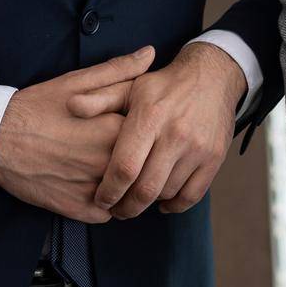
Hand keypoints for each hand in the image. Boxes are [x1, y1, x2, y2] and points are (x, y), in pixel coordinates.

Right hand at [0, 46, 154, 222]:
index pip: (151, 135)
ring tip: (117, 172)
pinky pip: (106, 215)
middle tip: (133, 151)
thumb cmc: (36, 107)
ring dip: (127, 186)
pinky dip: (107, 206)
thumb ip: (118, 70)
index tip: (141, 127)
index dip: (147, 130)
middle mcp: (107, 163)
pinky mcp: (75, 209)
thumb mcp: (77, 80)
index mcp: (114, 129)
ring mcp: (91, 189)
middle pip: (142, 167)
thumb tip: (150, 54)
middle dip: (142, 160)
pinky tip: (98, 189)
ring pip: (128, 195)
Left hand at [68, 41, 243, 217]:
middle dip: (126, 207)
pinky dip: (175, 204)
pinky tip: (162, 201)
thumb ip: (100, 99)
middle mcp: (175, 134)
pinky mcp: (214, 158)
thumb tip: (71, 106)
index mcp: (149, 116)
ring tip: (136, 201)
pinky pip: (192, 195)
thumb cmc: (163, 85)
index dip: (109, 191)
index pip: (124, 167)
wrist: (213, 75)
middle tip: (116, 210)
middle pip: (145, 189)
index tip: (100, 199)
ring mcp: (198, 148)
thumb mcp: (130, 86)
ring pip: (166, 192)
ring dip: (148, 203)